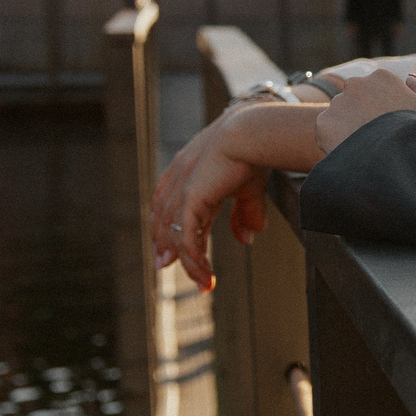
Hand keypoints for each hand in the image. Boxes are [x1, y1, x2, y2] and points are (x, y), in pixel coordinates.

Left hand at [151, 105, 271, 290]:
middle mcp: (178, 180)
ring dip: (188, 262)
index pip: (166, 201)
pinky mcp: (191, 201)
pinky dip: (196, 260)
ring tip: (201, 282)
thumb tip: (248, 239)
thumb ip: (246, 214)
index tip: (168, 241)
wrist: (252, 134)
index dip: (165, 222)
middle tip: (164, 265)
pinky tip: (205, 274)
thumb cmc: (253, 151)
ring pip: (174, 235)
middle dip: (164, 244)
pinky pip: (187, 239)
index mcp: (186, 170)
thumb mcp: (248, 188)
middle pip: (162, 219)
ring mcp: (182, 191)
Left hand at [314, 69, 415, 155]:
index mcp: (382, 77)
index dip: (385, 107)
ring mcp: (337, 102)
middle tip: (375, 136)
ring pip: (341, 114)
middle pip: (357, 99)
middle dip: (363, 113)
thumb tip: (411, 78)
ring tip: (364, 147)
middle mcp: (356, 84)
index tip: (390, 123)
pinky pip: (328, 131)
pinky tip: (353, 152)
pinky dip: (336, 140)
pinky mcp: (323, 122)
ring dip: (349, 126)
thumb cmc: (415, 132)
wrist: (392, 156)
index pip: (379, 89)